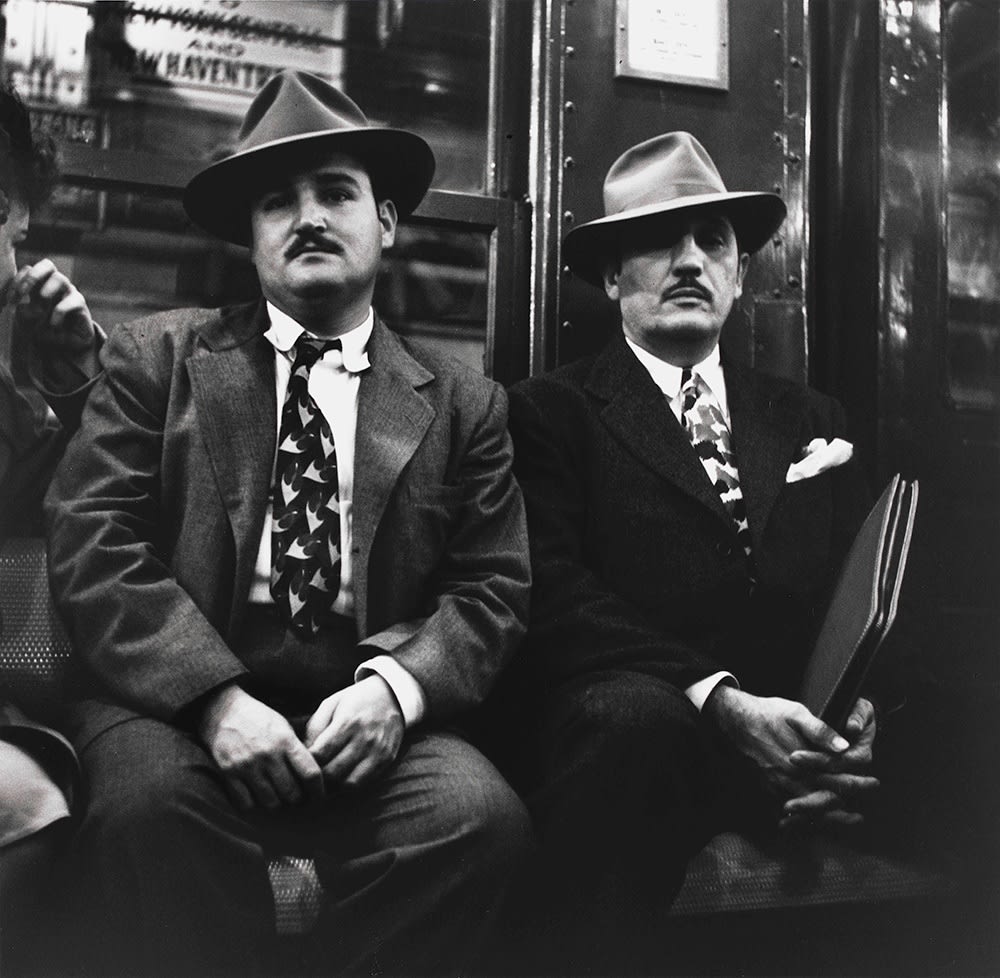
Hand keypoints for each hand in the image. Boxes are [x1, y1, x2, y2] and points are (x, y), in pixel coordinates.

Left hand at [10, 259, 100, 384]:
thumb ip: (22, 313)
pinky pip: (71, 301)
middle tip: (24, 291)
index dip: (18, 280)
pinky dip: (59, 312)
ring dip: (47, 290)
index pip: (29, 270)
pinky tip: (54, 324)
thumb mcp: (28, 323)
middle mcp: (55, 285)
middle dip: (34, 276)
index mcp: (40, 285)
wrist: (69, 345)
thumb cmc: (47, 330)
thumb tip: (21, 305)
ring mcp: (69, 293)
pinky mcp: (80, 304)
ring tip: (40, 307)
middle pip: (47, 265)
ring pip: (60, 278)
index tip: (11, 298)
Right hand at [198, 683, 324, 810]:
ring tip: (278, 797)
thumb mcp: (284, 727)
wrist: (223, 711)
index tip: (319, 796)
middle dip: (297, 800)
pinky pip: (246, 803)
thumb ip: (297, 750)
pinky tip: (256, 796)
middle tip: (297, 799)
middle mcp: (268, 754)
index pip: (310, 773)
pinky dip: (254, 804)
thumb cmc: (259, 719)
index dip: (318, 790)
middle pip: (291, 793)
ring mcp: (247, 765)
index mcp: (285, 741)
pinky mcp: (228, 774)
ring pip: (270, 802)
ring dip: (277, 803)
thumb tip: (314, 777)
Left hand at [304, 675, 404, 788]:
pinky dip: (348, 785)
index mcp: (347, 722)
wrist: (392, 695)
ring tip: (323, 779)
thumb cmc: (355, 700)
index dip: (306, 762)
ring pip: (347, 783)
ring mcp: (377, 751)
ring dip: (332, 785)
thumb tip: (302, 753)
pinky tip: (340, 777)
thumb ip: (315, 727)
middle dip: (316, 777)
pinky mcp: (386, 759)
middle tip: (308, 775)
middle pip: (332, 772)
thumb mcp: (331, 703)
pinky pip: (363, 782)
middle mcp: (364, 739)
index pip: (319, 754)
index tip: (300, 763)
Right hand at [705, 685, 875, 819]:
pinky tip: (815, 817)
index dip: (857, 784)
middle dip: (846, 808)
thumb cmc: (766, 714)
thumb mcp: (795, 713)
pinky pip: (791, 808)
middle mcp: (791, 778)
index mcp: (802, 761)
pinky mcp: (769, 787)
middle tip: (862, 813)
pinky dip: (806, 816)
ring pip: (809, 810)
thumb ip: (820, 730)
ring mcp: (778, 785)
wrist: (735, 720)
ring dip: (829, 817)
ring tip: (846, 820)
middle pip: (825, 802)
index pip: (836, 780)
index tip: (873, 783)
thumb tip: (843, 746)